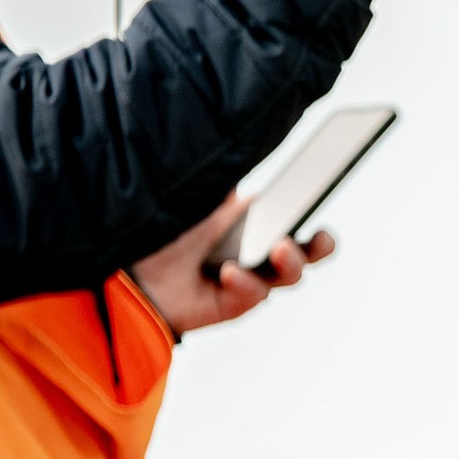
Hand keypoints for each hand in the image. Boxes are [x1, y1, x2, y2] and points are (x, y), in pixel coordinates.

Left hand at [128, 190, 332, 334]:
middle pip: (306, 254)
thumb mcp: (198, 197)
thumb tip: (238, 154)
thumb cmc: (166, 230)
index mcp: (257, 222)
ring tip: (279, 249)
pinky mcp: (235, 304)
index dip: (314, 212)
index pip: (297, 219)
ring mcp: (251, 280)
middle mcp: (260, 253)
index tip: (325, 200)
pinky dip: (244, 282)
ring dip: (290, 263)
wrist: (132, 266)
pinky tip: (229, 271)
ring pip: (288, 277)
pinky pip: (252, 294)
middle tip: (318, 238)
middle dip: (319, 246)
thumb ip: (223, 184)